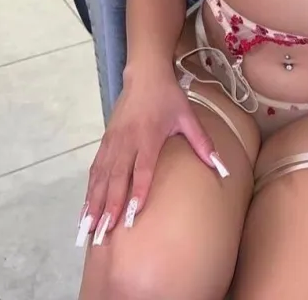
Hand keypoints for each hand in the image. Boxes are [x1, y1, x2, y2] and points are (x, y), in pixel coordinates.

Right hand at [77, 67, 217, 245]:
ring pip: (102, 177)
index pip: (142, 169)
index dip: (137, 191)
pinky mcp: (105, 141)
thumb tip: (220, 166)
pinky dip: (90, 190)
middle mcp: (127, 141)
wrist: (145, 75)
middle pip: (117, 178)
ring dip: (95, 203)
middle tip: (104, 232)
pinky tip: (87, 208)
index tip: (131, 215)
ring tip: (89, 228)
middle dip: (110, 206)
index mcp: (149, 135)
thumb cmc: (168, 97)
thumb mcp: (188, 116)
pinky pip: (95, 170)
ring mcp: (113, 142)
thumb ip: (202, 142)